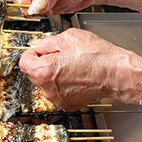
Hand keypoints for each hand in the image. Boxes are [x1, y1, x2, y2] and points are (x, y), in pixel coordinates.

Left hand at [18, 29, 141, 109]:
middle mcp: (48, 89)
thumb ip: (47, 42)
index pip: (24, 61)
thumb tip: (40, 47)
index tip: (41, 50)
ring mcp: (58, 99)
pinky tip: (76, 75)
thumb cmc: (98, 55)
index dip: (33, 52)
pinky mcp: (68, 104)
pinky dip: (63, 84)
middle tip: (61, 54)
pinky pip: (58, 91)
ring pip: (46, 83)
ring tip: (71, 64)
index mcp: (44, 71)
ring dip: (53, 74)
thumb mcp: (69, 36)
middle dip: (43, 63)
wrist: (117, 73)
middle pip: (34, 73)